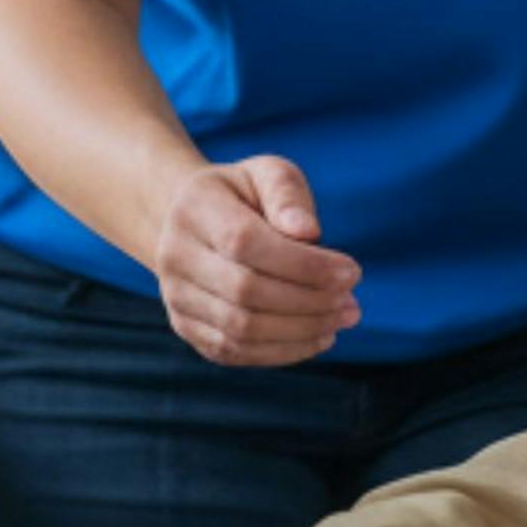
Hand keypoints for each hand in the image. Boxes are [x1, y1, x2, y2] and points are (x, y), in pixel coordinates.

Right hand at [150, 156, 359, 365]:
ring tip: (343, 319)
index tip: (352, 272)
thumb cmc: (243, 196)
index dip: (303, 264)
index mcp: (194, 209)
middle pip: (244, 291)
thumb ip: (288, 197)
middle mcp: (174, 256)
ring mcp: (176, 297)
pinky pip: (236, 351)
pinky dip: (283, 351)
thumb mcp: (268, 174)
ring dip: (301, 331)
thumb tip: (308, 233)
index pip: (246, 243)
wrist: (191, 223)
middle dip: (309, 301)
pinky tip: (319, 336)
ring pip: (241, 329)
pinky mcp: (187, 328)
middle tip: (353, 303)